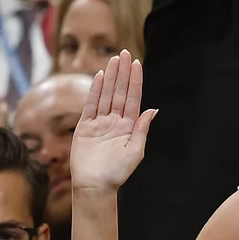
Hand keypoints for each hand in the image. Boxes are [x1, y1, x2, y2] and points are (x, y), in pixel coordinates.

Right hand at [70, 51, 156, 192]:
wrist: (95, 186)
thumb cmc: (117, 173)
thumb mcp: (135, 152)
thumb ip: (141, 130)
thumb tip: (153, 110)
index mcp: (128, 126)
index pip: (133, 98)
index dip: (135, 81)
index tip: (137, 64)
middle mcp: (115, 121)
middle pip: (119, 92)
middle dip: (122, 73)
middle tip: (124, 53)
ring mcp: (100, 123)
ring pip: (106, 95)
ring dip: (110, 77)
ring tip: (113, 60)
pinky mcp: (85, 127)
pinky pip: (90, 105)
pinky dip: (95, 91)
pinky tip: (99, 77)